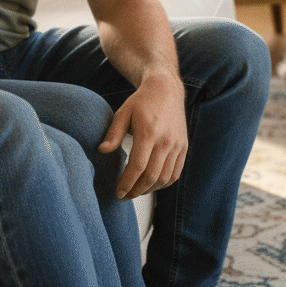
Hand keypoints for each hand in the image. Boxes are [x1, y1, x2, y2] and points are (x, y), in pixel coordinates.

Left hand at [98, 72, 186, 199]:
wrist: (166, 90)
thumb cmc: (141, 102)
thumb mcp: (123, 113)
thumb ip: (113, 134)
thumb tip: (102, 150)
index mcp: (148, 133)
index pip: (137, 167)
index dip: (127, 183)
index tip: (118, 193)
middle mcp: (165, 141)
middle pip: (151, 176)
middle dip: (136, 191)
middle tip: (125, 196)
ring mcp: (177, 145)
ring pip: (164, 178)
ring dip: (149, 190)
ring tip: (136, 191)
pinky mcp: (183, 147)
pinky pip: (175, 173)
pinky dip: (164, 183)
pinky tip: (152, 185)